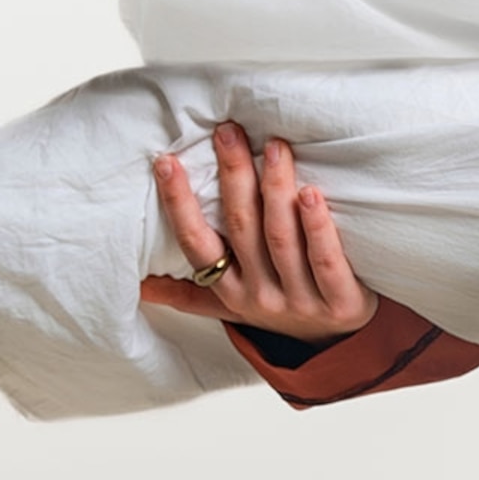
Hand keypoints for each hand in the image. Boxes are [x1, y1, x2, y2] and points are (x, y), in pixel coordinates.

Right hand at [138, 121, 379, 342]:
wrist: (340, 348)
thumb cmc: (280, 309)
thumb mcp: (231, 308)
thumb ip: (188, 293)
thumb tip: (138, 284)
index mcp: (231, 291)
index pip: (197, 243)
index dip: (179, 203)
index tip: (166, 161)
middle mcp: (261, 296)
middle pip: (242, 228)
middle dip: (234, 177)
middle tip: (229, 132)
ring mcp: (301, 300)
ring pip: (281, 239)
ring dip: (275, 189)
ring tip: (275, 147)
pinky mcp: (341, 301)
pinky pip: (325, 260)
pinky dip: (317, 226)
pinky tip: (311, 193)